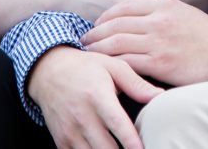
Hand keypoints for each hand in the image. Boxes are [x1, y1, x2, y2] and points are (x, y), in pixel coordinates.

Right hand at [28, 46, 162, 148]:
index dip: (132, 142)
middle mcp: (81, 116)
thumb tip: (160, 96)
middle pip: (106, 148)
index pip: (117, 124)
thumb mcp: (113, 67)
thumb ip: (136, 84)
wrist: (48, 71)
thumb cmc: (85, 67)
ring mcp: (69, 131)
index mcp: (97, 96)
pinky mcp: (61, 140)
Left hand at [81, 0, 207, 85]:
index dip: (105, 15)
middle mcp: (158, 20)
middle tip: (85, 39)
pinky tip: (106, 67)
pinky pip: (127, 62)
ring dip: (98, 49)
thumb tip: (137, 14)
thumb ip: (160, 10)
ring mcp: (158, 42)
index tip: (97, 23)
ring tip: (89, 53)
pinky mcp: (160, 63)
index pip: (125, 6)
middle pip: (116, 24)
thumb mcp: (183, 12)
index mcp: (163, 5)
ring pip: (116, 43)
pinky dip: (112, 64)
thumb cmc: (205, 35)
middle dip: (96, 32)